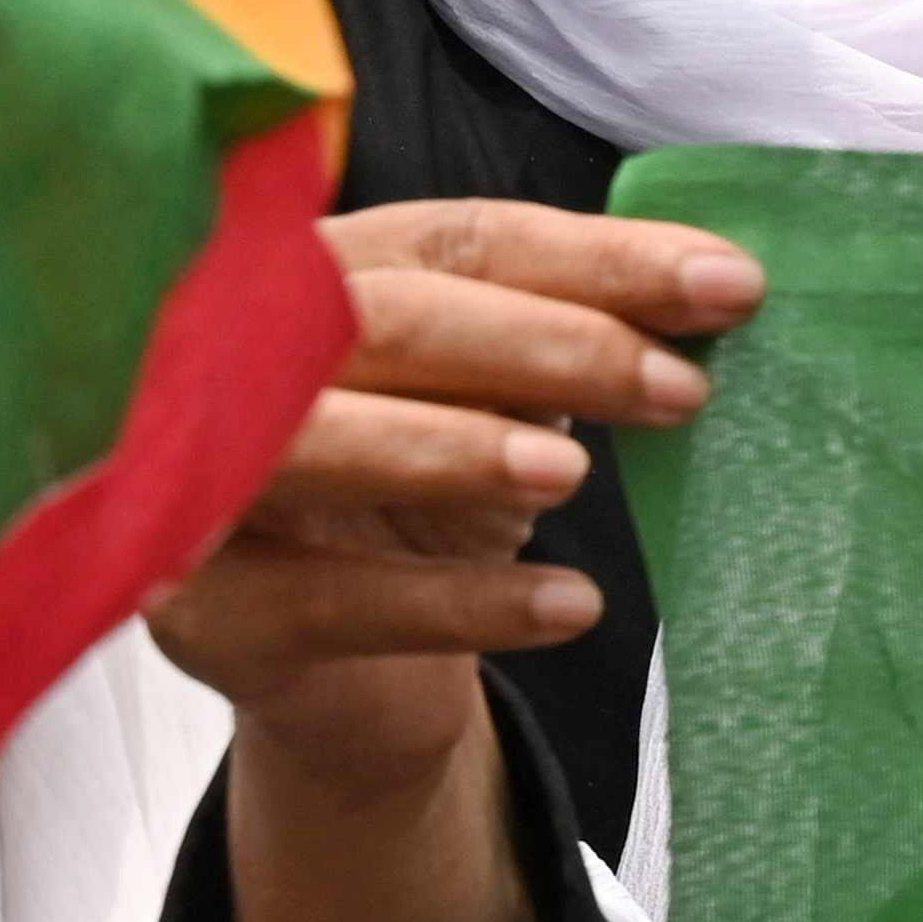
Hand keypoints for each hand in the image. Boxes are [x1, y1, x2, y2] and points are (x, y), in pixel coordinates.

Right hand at [148, 202, 762, 794]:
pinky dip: (457, 604)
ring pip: (310, 438)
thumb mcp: (505, 402)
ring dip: (452, 447)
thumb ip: (581, 335)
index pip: (453, 241)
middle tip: (684, 390)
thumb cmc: (431, 501)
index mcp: (317, 278)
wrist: (358, 680)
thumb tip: (720, 288)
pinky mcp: (204, 613)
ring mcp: (192, 482)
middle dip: (540, 343)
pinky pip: (328, 601)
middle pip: (373, 318)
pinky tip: (572, 606)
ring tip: (575, 471)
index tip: (730, 286)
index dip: (593, 257)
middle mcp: (227, 358)